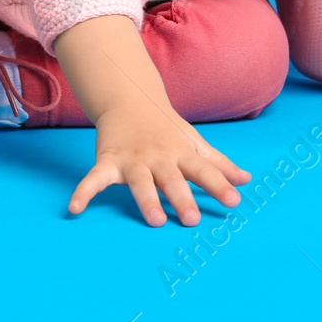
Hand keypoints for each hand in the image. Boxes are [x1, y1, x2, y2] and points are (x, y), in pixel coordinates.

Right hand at [66, 97, 251, 226]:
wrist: (131, 100)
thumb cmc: (167, 129)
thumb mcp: (194, 143)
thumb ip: (219, 165)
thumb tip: (247, 180)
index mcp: (182, 153)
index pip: (204, 170)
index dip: (219, 185)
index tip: (234, 201)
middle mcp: (159, 157)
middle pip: (172, 178)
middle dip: (182, 198)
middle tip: (192, 220)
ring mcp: (133, 159)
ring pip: (140, 181)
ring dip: (147, 199)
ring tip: (155, 220)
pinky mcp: (108, 161)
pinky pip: (94, 178)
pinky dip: (84, 192)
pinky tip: (74, 209)